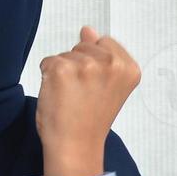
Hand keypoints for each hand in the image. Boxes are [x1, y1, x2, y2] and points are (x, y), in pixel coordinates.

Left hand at [36, 25, 139, 175]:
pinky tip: (58, 96)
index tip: (96, 86)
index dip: (94, 63)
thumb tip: (87, 30)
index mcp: (129, 67)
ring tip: (71, 97)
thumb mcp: (105, 84)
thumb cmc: (90, 119)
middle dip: (78, 65)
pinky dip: (47, 77)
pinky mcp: (62, 69)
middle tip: (82, 94)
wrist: (75, 145)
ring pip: (64, 54)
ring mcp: (87, 65)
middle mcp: (112, 63)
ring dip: (62, 72)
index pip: (104, 42)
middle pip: (83, 46)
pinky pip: (47, 62)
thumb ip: (100, 54)